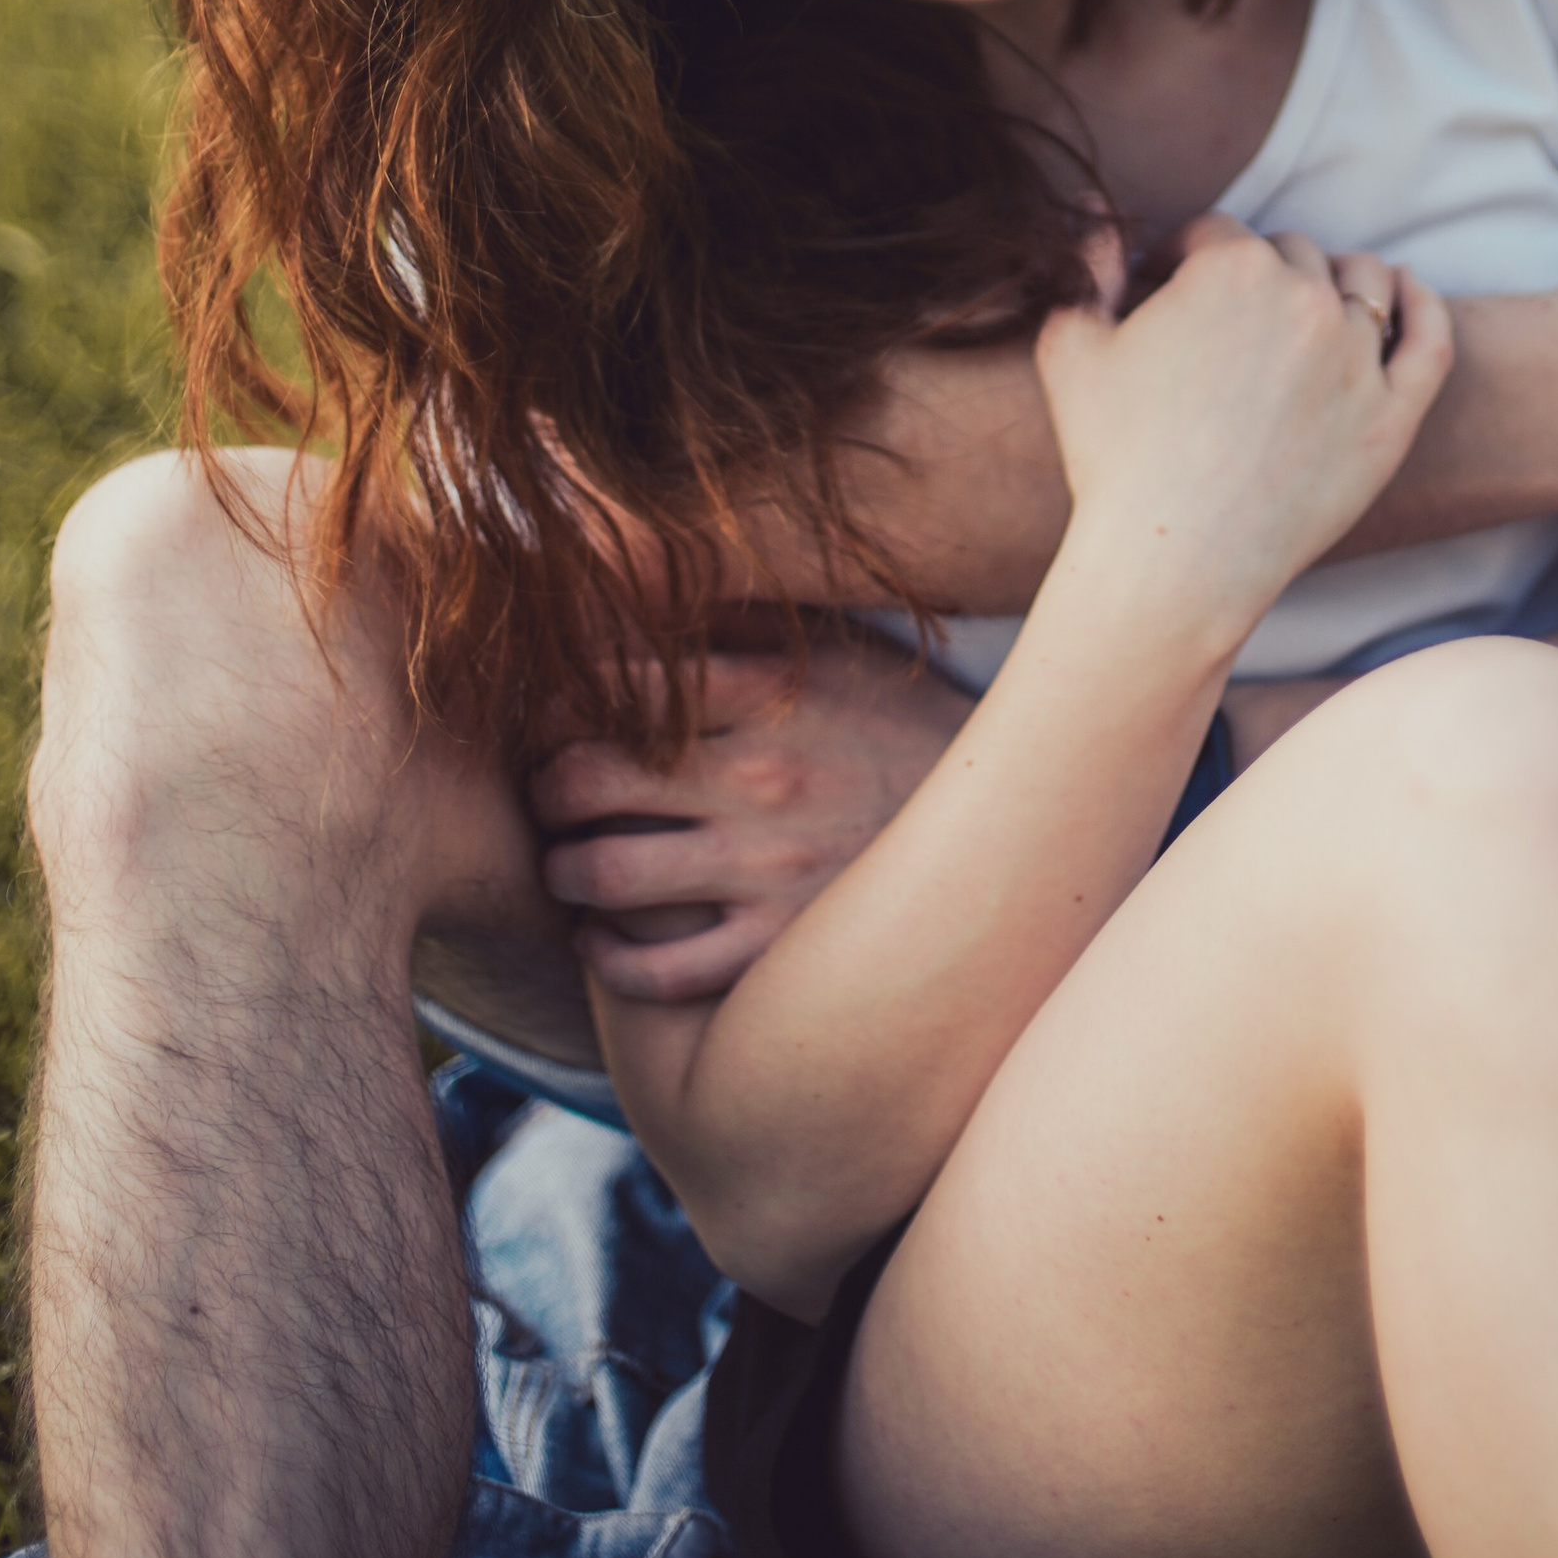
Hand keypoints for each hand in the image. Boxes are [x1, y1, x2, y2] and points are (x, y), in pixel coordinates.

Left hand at [533, 629, 973, 1004]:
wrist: (1012, 821)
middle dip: (545, 788)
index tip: (549, 713)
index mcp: (766, 692)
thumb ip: (745, 619)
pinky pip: (660, 974)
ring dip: (563, 872)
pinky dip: (606, 961)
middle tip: (548, 792)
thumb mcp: (839, 649)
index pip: (615, 685)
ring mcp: (768, 868)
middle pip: (586, 780)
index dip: (556, 700)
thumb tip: (646, 583)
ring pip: (605, 877)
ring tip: (567, 864)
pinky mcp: (782, 945)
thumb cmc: (904, 724)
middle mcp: (757, 778)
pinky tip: (600, 941)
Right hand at [1037, 216, 1451, 659]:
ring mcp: (1357, 358)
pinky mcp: (1392, 417)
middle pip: (1288, 253)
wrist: (1171, 562)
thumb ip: (1087, 264)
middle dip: (1251, 275)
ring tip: (1304, 309)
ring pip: (1361, 283)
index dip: (1179, 260)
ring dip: (1331, 279)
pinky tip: (1405, 290)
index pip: (1213, 233)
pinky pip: (1429, 339)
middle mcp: (1305, 298)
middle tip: (1223, 325)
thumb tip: (1103, 218)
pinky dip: (1422, 303)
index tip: (1162, 294)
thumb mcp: (1069, 345)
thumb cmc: (1112, 457)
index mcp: (1231, 267)